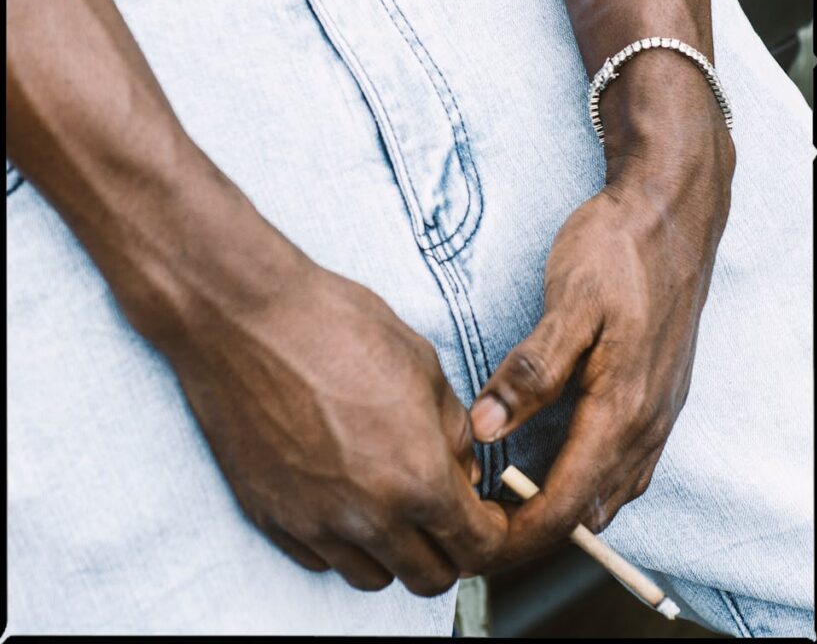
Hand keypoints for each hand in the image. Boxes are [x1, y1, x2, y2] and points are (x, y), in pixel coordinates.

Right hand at [104, 155, 506, 595]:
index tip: (483, 516)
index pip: (477, 548)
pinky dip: (341, 540)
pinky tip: (341, 494)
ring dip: (393, 550)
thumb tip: (463, 465)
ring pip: (373, 578)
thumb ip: (451, 428)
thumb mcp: (421, 363)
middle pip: (429, 578)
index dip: (490, 533)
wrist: (245, 318)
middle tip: (442, 512)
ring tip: (389, 501)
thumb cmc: (335, 325)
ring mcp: (314, 522)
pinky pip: (319, 558)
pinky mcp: (270, 516)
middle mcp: (368, 516)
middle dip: (447, 549)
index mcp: (417, 476)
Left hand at [468, 108, 734, 570]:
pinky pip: (634, 457)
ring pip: (618, 484)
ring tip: (519, 504)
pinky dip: (599, 476)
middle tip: (488, 525)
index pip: (571, 498)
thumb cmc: (617, 250)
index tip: (479, 536)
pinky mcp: (662, 388)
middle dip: (544, 525)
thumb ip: (530, 370)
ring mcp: (662, 406)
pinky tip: (570, 460)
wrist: (672, 212)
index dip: (524, 528)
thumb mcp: (568, 303)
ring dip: (574, 503)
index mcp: (622, 406)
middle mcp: (648, 419)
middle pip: (596, 502)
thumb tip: (485, 430)